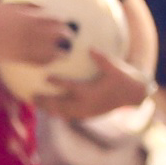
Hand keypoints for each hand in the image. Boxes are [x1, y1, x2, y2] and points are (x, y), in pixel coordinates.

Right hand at [0, 3, 76, 70]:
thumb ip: (26, 3)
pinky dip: (45, 61)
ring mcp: (25, 46)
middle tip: (70, 39)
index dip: (61, 23)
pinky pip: (36, 61)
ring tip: (65, 54)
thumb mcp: (9, 5)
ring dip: (59, 52)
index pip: (52, 21)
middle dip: (65, 37)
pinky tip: (50, 62)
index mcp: (30, 19)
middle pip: (55, 36)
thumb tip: (40, 3)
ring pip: (48, 51)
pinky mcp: (20, 56)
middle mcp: (30, 32)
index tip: (65, 25)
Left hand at [37, 48, 152, 121]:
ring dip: (49, 109)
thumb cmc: (124, 78)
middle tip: (31, 96)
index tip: (46, 77)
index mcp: (91, 92)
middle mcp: (87, 105)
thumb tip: (90, 48)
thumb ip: (102, 59)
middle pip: (61, 105)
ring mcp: (87, 112)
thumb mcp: (115, 67)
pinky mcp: (89, 115)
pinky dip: (58, 113)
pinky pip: (69, 116)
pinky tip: (49, 109)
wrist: (134, 96)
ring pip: (63, 113)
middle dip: (46, 101)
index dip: (58, 82)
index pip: (71, 87)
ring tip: (36, 103)